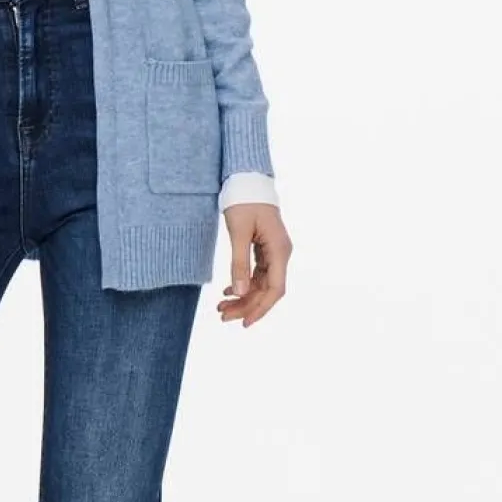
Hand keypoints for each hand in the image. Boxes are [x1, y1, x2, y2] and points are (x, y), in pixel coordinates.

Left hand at [218, 202, 291, 326]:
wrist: (247, 179)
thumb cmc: (243, 201)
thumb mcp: (238, 232)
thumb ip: (239, 263)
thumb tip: (239, 292)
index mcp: (279, 250)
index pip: (275, 289)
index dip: (260, 308)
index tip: (244, 322)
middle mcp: (280, 253)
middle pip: (267, 290)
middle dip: (246, 305)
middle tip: (222, 316)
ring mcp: (274, 251)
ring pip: (261, 283)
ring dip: (243, 296)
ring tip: (221, 308)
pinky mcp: (265, 249)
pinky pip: (257, 273)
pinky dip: (243, 283)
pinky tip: (228, 292)